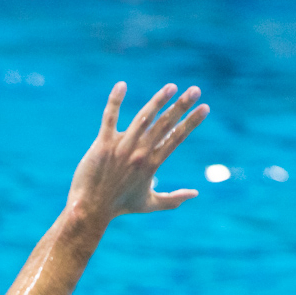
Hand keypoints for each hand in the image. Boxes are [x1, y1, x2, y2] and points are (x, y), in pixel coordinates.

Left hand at [66, 82, 208, 225]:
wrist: (91, 209)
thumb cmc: (120, 206)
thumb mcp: (150, 204)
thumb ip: (173, 199)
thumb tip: (195, 194)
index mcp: (152, 164)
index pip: (176, 138)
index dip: (191, 122)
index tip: (204, 107)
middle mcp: (140, 154)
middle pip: (165, 125)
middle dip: (182, 106)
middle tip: (195, 90)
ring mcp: (122, 147)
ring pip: (143, 118)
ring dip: (158, 101)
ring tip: (171, 87)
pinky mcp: (103, 144)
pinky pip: (110, 118)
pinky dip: (115, 101)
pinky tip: (122, 85)